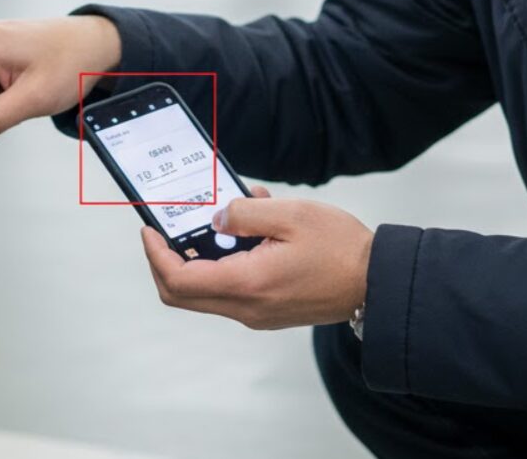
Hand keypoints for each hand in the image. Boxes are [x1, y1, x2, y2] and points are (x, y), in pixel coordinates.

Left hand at [141, 190, 373, 330]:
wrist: (377, 283)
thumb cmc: (341, 249)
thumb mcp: (290, 214)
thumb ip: (244, 213)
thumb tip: (215, 219)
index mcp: (247, 284)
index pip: (179, 280)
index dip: (155, 255)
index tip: (148, 230)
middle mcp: (247, 308)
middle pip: (183, 293)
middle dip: (166, 260)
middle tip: (163, 231)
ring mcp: (257, 314)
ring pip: (206, 292)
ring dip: (201, 257)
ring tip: (219, 217)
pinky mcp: (269, 311)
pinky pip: (231, 290)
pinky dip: (225, 262)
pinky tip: (247, 230)